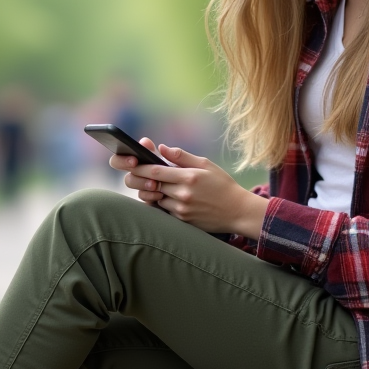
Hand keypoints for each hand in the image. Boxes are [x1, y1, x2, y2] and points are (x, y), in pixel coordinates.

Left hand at [109, 139, 267, 235]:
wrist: (238, 211)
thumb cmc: (222, 184)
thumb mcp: (206, 164)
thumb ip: (182, 156)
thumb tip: (162, 148)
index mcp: (189, 177)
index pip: (155, 170)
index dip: (140, 166)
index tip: (131, 161)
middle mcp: (183, 194)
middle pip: (150, 185)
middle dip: (138, 179)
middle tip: (134, 174)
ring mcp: (181, 210)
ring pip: (154, 199)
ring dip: (149, 191)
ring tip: (151, 183)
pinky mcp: (182, 221)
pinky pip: (162, 210)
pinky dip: (158, 202)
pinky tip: (160, 196)